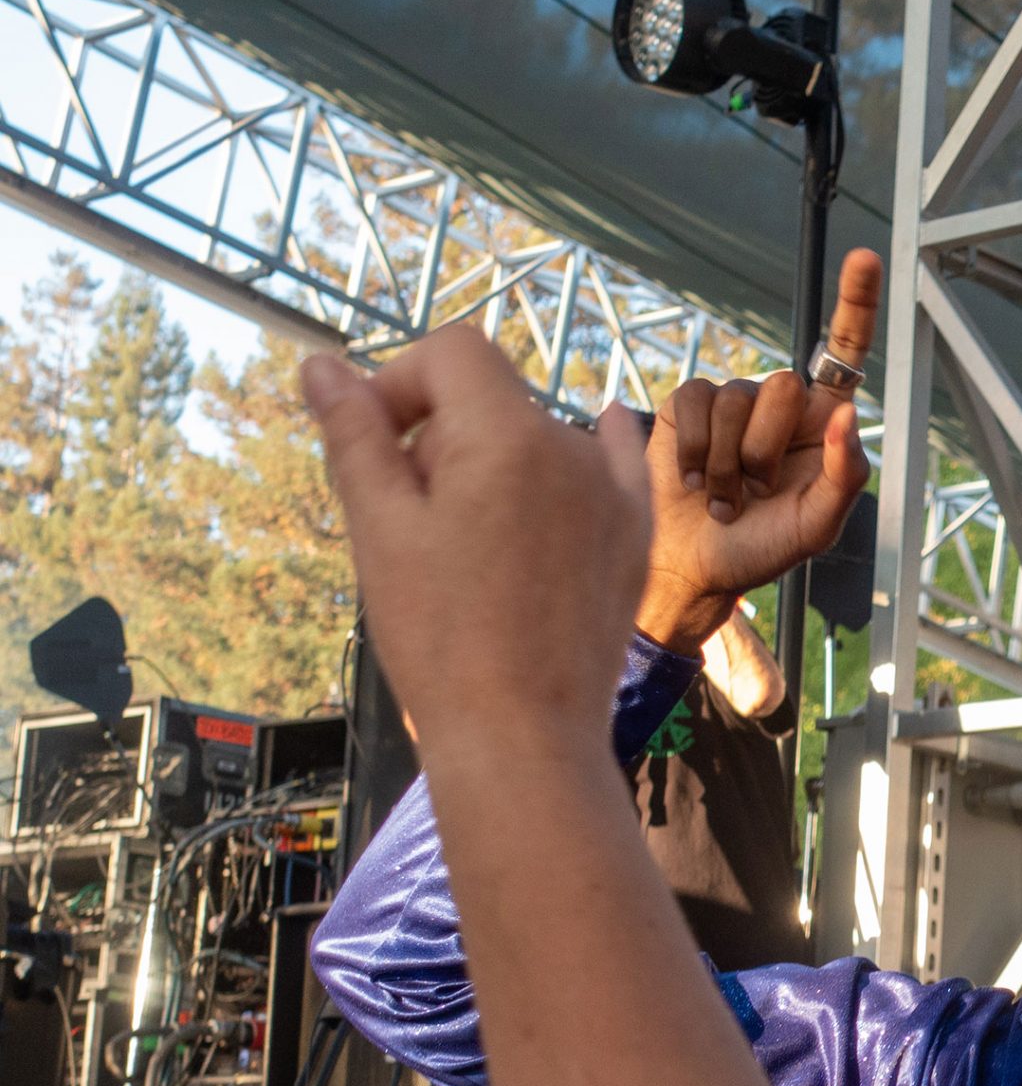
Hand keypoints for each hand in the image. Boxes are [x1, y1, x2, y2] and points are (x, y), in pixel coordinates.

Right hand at [300, 327, 650, 761]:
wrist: (523, 733)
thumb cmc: (441, 637)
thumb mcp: (380, 528)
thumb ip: (356, 435)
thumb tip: (322, 366)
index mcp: (508, 434)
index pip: (453, 351)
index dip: (403, 381)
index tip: (375, 440)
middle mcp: (574, 448)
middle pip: (492, 399)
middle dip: (442, 433)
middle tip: (411, 514)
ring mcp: (614, 491)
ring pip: (539, 439)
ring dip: (495, 464)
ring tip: (468, 546)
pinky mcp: (634, 533)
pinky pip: (614, 462)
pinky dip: (585, 450)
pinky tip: (597, 423)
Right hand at [639, 248, 880, 651]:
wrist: (695, 566)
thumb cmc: (764, 548)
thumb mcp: (818, 525)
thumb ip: (845, 474)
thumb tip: (849, 416)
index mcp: (823, 423)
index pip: (845, 351)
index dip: (856, 304)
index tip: (865, 258)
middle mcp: (779, 405)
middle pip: (785, 386)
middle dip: (769, 449)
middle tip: (759, 491)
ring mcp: (733, 402)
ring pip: (738, 400)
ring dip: (731, 463)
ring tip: (727, 497)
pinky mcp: (688, 406)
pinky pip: (697, 402)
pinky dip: (698, 451)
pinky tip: (696, 482)